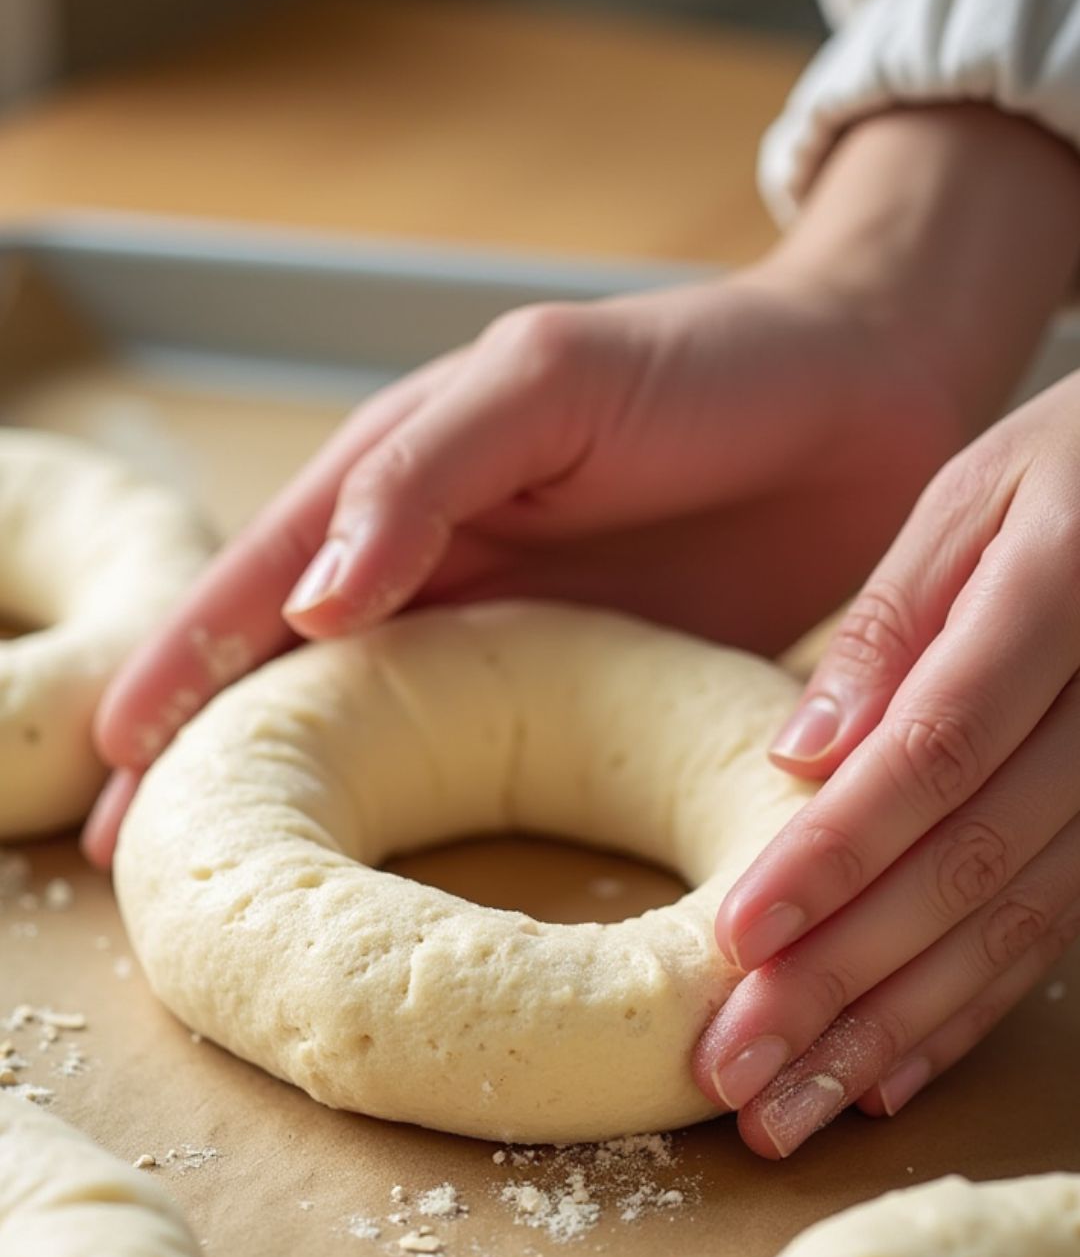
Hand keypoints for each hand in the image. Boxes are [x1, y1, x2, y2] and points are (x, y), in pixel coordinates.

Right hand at [84, 229, 969, 863]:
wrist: (869, 394)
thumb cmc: (702, 362)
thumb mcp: (543, 385)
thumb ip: (419, 476)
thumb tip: (307, 604)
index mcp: (402, 487)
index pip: (259, 588)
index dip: (180, 672)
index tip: (113, 768)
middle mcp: (437, 570)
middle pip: (293, 677)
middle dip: (208, 760)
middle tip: (135, 863)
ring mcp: (510, 640)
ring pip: (379, 734)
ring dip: (301, 806)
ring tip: (237, 894)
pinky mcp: (591, 694)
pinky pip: (492, 768)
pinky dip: (432, 826)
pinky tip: (398, 885)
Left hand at [696, 365, 1079, 1156]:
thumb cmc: (1069, 470)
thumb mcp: (975, 494)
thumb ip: (892, 622)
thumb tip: (803, 755)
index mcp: (1073, 593)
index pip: (944, 749)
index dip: (841, 852)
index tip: (739, 934)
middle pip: (973, 865)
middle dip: (843, 980)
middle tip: (732, 1069)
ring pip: (1015, 928)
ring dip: (891, 1032)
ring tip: (784, 1113)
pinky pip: (1054, 937)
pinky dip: (964, 1019)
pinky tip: (885, 1082)